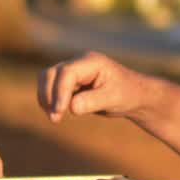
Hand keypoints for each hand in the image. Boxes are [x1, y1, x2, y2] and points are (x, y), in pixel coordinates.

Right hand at [36, 51, 155, 122]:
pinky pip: (51, 88)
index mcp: (91, 61)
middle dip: (49, 95)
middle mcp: (78, 63)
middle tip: (55, 118)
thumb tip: (71, 107)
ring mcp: (72, 71)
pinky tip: (56, 114)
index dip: (60, 92)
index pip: (66, 72)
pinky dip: (49, 100)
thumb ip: (93, 101)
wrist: (133, 95)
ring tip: (54, 118)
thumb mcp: (113, 98)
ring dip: (46, 98)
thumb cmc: (127, 94)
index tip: (60, 111)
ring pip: (47, 79)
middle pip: (51, 73)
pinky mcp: (69, 82)